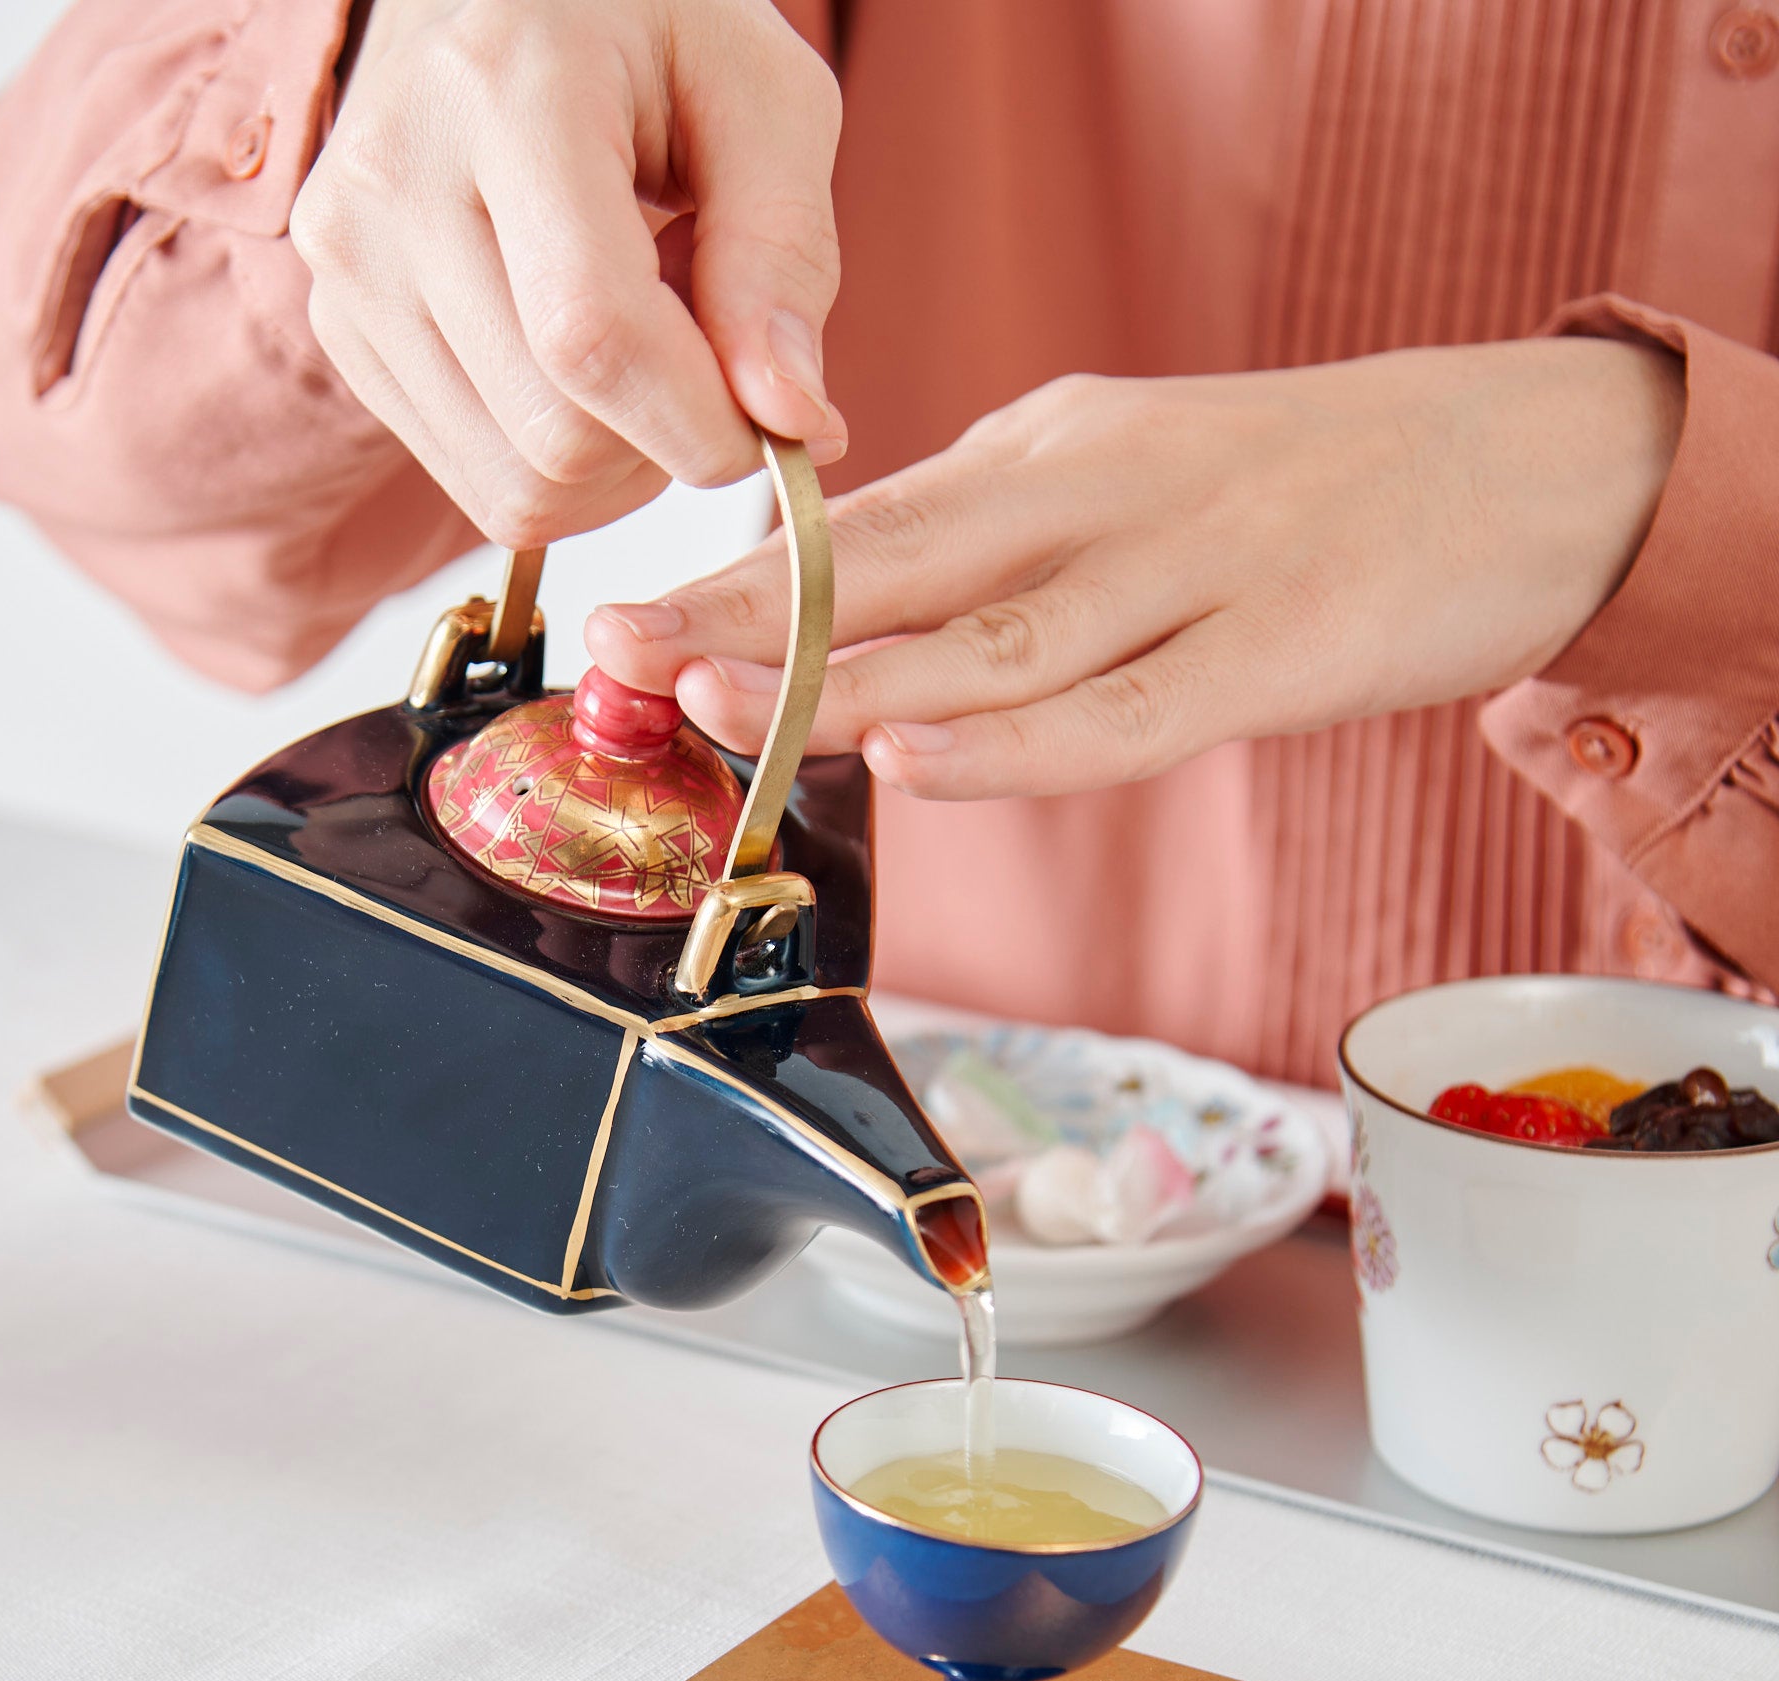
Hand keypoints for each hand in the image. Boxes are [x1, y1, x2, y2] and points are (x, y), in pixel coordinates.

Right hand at [291, 0, 845, 547]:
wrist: (506, 1)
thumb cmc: (649, 33)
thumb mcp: (765, 100)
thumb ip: (786, 258)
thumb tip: (791, 423)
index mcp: (501, 92)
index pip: (594, 336)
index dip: (703, 424)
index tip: (781, 427)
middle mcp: (391, 181)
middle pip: (556, 437)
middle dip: (669, 439)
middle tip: (705, 342)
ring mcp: (348, 265)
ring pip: (518, 486)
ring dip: (619, 463)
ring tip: (642, 339)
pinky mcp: (343, 331)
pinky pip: (483, 484)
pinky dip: (561, 463)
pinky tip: (579, 365)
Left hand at [583, 340, 1683, 797]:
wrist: (1523, 461)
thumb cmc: (1299, 497)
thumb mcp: (1125, 490)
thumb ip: (1004, 554)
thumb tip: (866, 627)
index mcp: (1049, 458)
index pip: (867, 523)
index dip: (739, 578)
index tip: (626, 622)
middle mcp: (1099, 495)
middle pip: (900, 565)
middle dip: (749, 617)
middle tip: (624, 657)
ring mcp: (1190, 568)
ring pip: (994, 638)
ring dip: (851, 680)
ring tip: (728, 712)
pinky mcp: (1282, 645)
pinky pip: (1131, 708)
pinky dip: (1022, 741)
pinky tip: (924, 755)